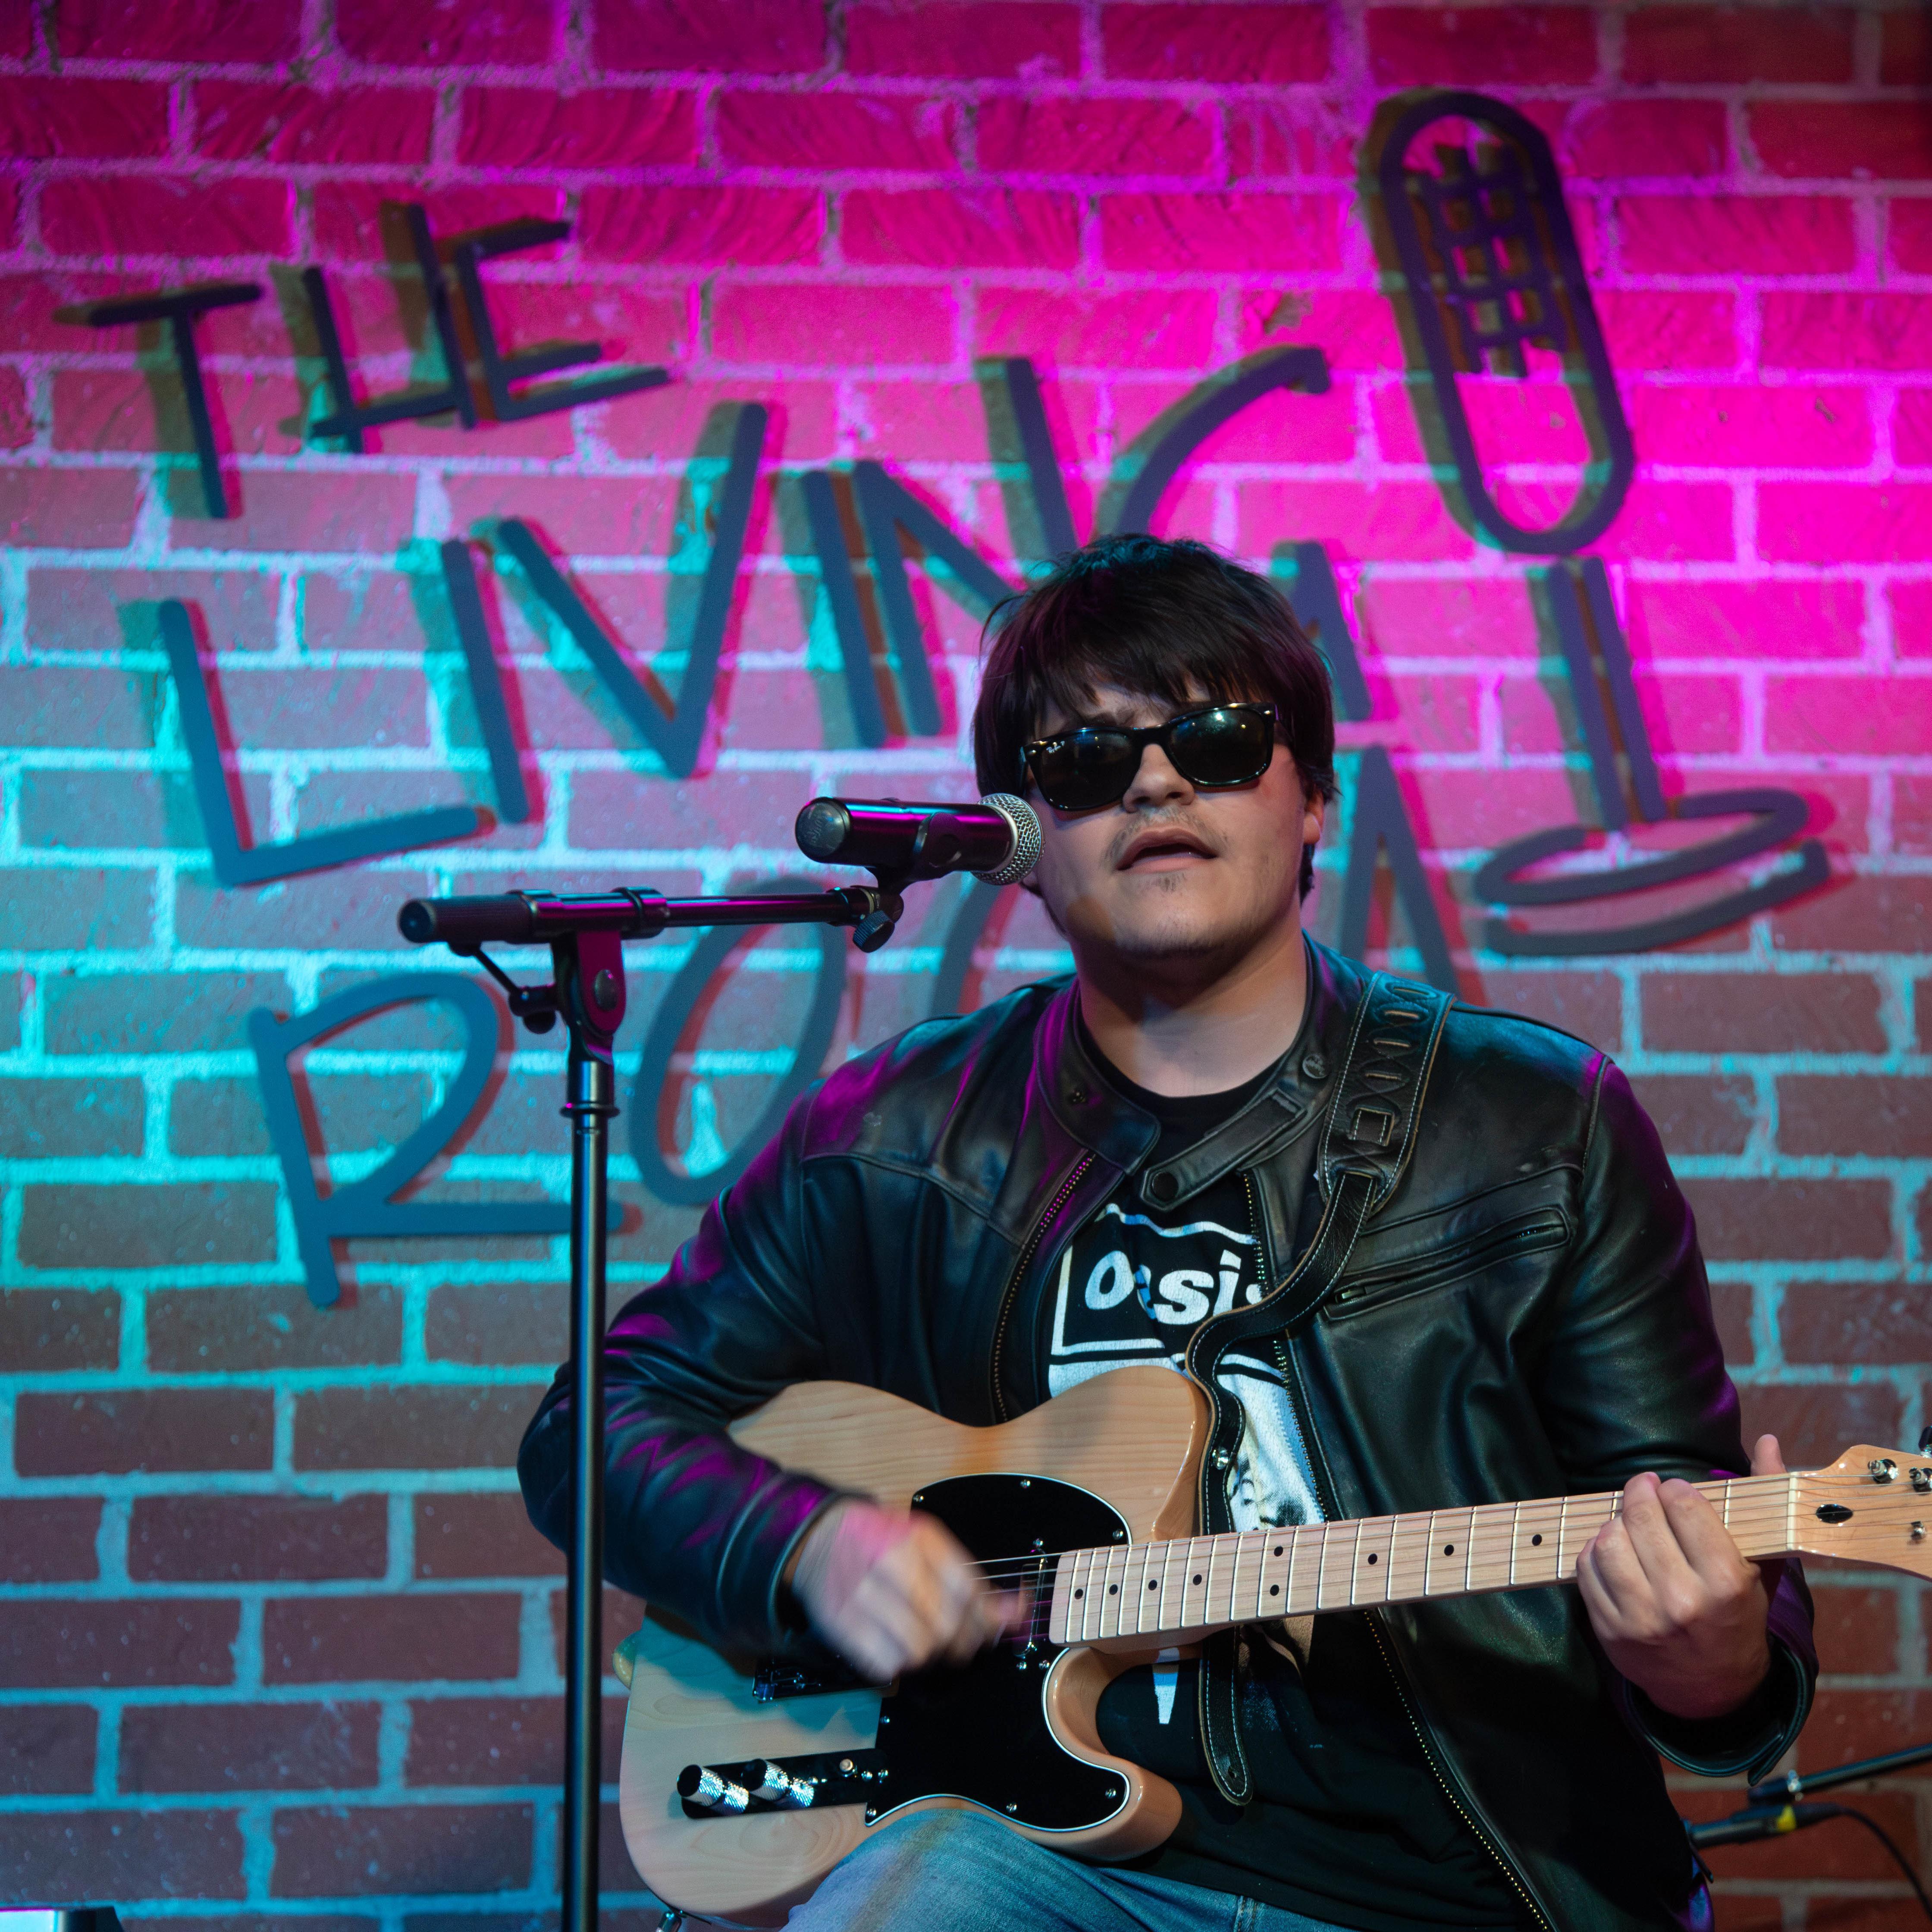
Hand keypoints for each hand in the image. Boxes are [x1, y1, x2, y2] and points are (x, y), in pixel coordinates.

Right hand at [785, 1498, 1028, 1680]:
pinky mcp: (842, 1625)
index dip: (986, 1618)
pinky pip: (886, 1664)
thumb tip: (1014, 1612)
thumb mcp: (927, 1543)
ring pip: (918, 1650)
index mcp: (918, 1538)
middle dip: (960, 1641)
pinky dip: (897, 1663)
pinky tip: (895, 1644)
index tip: (993, 1627)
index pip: (967, 1591)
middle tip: (957, 1639)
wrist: (820, 1539)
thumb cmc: (880, 1540)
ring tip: (923, 1638)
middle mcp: (890, 1564)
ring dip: (929, 1653)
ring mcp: (862, 1596)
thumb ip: (970, 1577)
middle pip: (946, 1626)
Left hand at [1576, 1434, 1784, 1720]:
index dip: (1675, 1489)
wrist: (1714, 1692)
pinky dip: (1595, 1551)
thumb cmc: (1739, 1619)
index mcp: (1727, 1584)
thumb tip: (1767, 1441)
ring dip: (1615, 1522)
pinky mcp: (1610, 1631)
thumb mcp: (1763, 1567)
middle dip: (1640, 1492)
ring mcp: (1642, 1619)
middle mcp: (1683, 1602)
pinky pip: (1586, 1568)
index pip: (1685, 1506)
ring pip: (1608, 1540)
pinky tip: (1614, 1550)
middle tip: (1644, 1490)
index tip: (1675, 1490)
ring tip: (1630, 1522)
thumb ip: (1766, 1501)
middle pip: (1641, 1517)